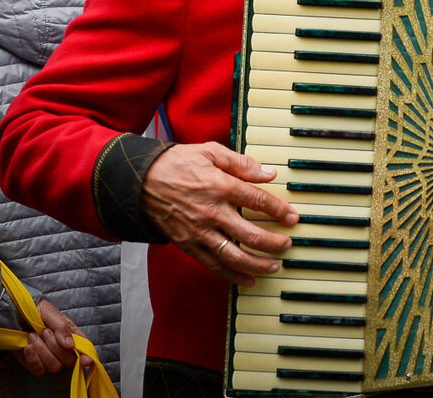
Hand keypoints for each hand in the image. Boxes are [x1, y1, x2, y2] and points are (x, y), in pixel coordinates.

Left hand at [10, 299, 91, 376]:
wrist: (12, 314)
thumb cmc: (34, 310)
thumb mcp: (51, 313)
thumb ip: (63, 328)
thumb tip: (71, 345)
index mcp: (71, 335)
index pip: (85, 349)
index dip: (87, 357)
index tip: (84, 360)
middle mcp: (62, 349)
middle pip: (69, 361)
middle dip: (56, 346)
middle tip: (44, 331)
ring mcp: (47, 358)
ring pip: (54, 366)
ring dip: (42, 350)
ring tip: (33, 335)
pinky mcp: (33, 363)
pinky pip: (39, 370)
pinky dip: (33, 359)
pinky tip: (27, 346)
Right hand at [140, 141, 297, 284]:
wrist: (139, 181)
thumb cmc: (177, 163)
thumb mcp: (210, 152)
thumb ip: (241, 163)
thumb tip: (269, 174)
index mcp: (220, 187)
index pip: (257, 201)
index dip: (279, 211)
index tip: (292, 218)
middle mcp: (212, 213)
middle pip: (250, 234)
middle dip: (273, 243)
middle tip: (287, 245)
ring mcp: (199, 232)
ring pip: (233, 255)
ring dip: (257, 264)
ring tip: (274, 266)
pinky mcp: (188, 245)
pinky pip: (213, 264)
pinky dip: (232, 275)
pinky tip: (248, 280)